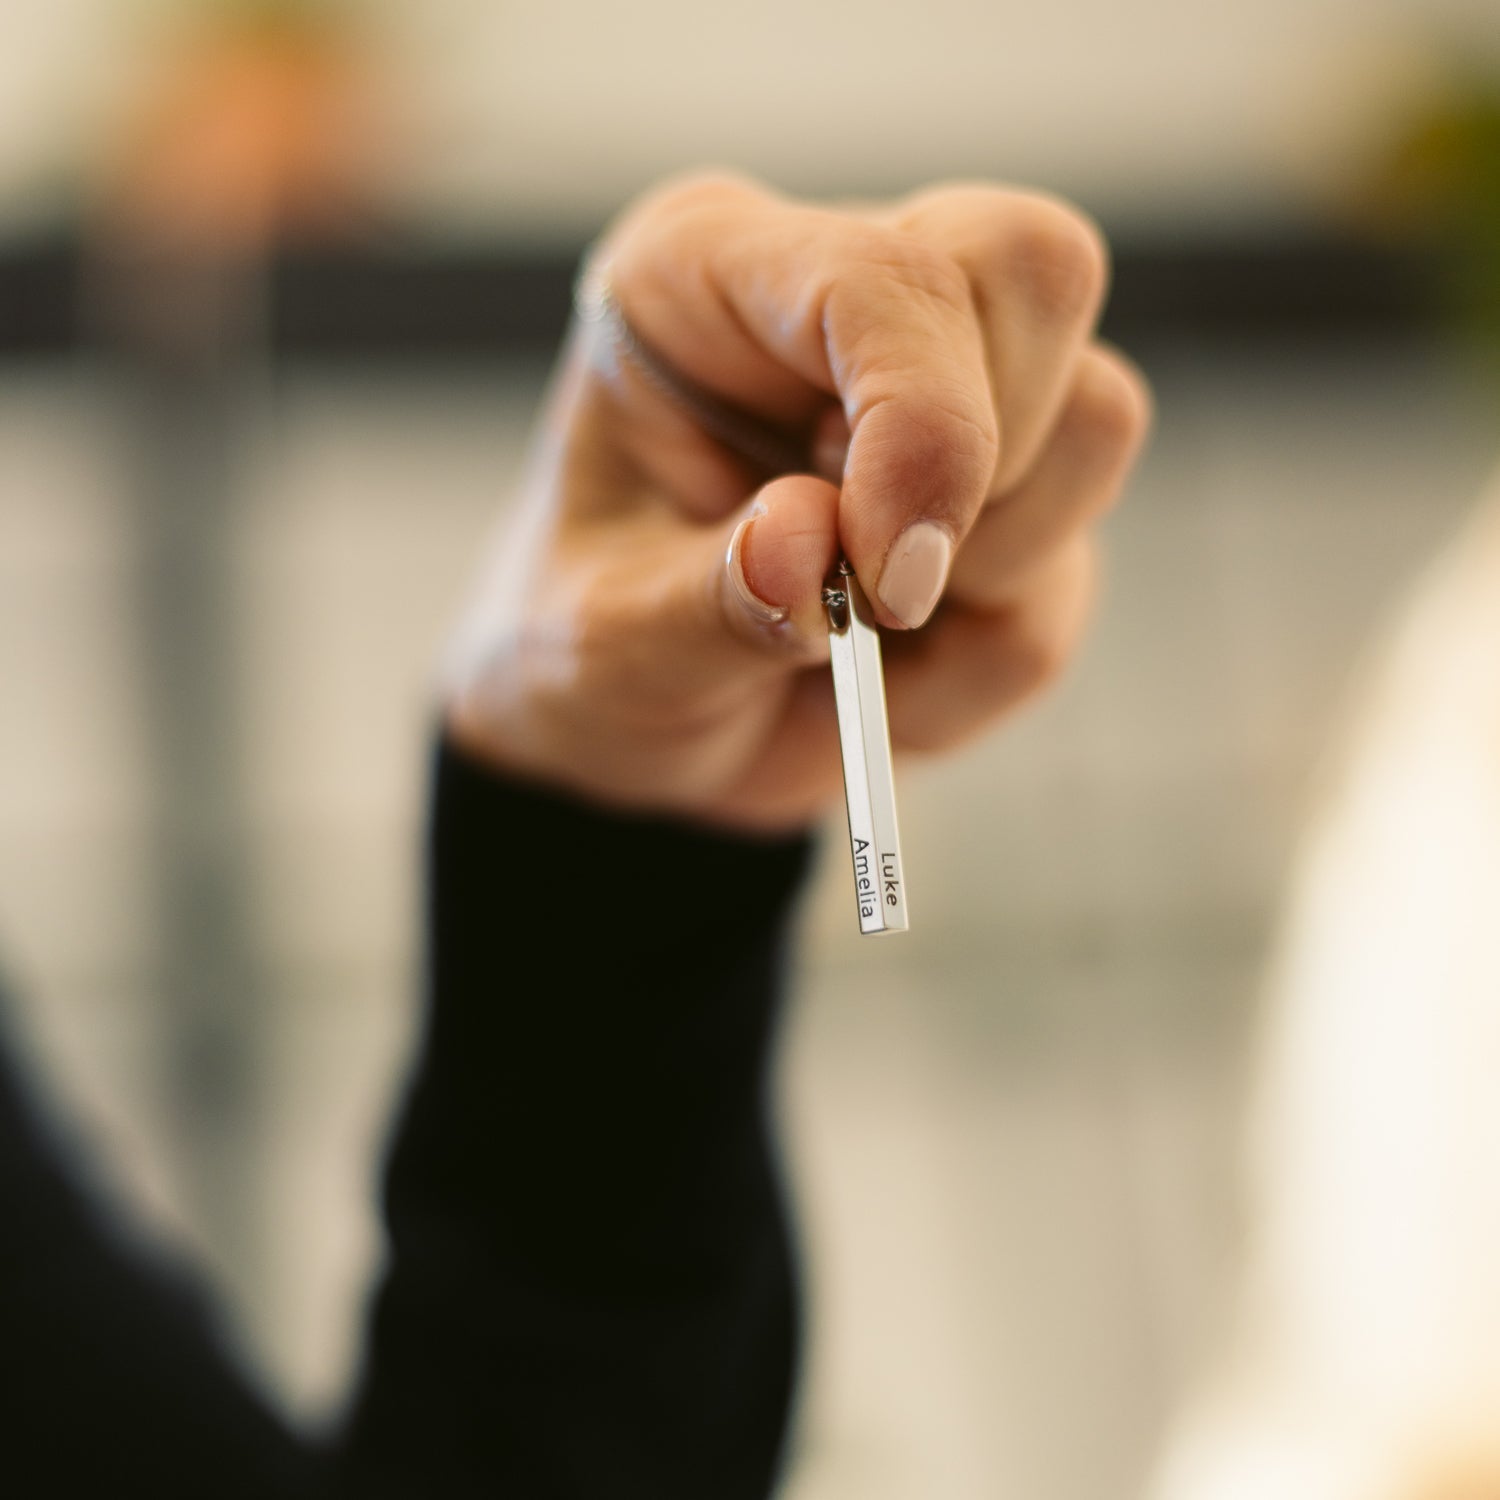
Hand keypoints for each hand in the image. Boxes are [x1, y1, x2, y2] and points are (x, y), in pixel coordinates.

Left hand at [443, 172, 1150, 829]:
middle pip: (1035, 271)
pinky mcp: (1001, 496)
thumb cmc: (591, 659)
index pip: (888, 274)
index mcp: (705, 280)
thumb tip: (812, 547)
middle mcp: (838, 307)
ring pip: (1095, 417)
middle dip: (987, 467)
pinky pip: (1073, 574)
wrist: (638, 737)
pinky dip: (987, 661)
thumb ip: (704, 605)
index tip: (888, 585)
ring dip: (997, 573)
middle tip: (882, 595)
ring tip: (859, 646)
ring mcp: (940, 393)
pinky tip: (890, 679)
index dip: (926, 428)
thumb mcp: (605, 652)